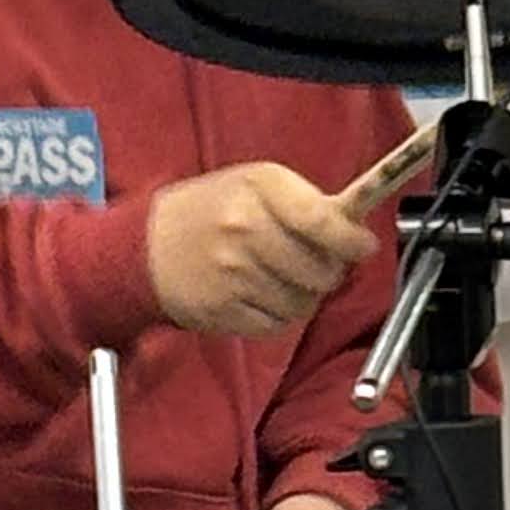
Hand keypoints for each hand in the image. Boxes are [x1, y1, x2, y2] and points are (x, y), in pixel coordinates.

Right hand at [146, 161, 373, 337]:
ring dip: (304, 297)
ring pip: (302, 302)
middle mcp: (245, 228)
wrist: (147, 246)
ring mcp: (233, 272)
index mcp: (260, 188)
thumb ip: (306, 203)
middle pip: (320, 270)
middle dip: (329, 272)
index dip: (351, 240)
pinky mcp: (223, 308)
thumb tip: (356, 228)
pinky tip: (263, 296)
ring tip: (284, 280)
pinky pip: (277, 325)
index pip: (323, 222)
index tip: (362, 246)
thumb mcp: (255, 185)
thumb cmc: (209, 210)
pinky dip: (279, 316)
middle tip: (319, 264)